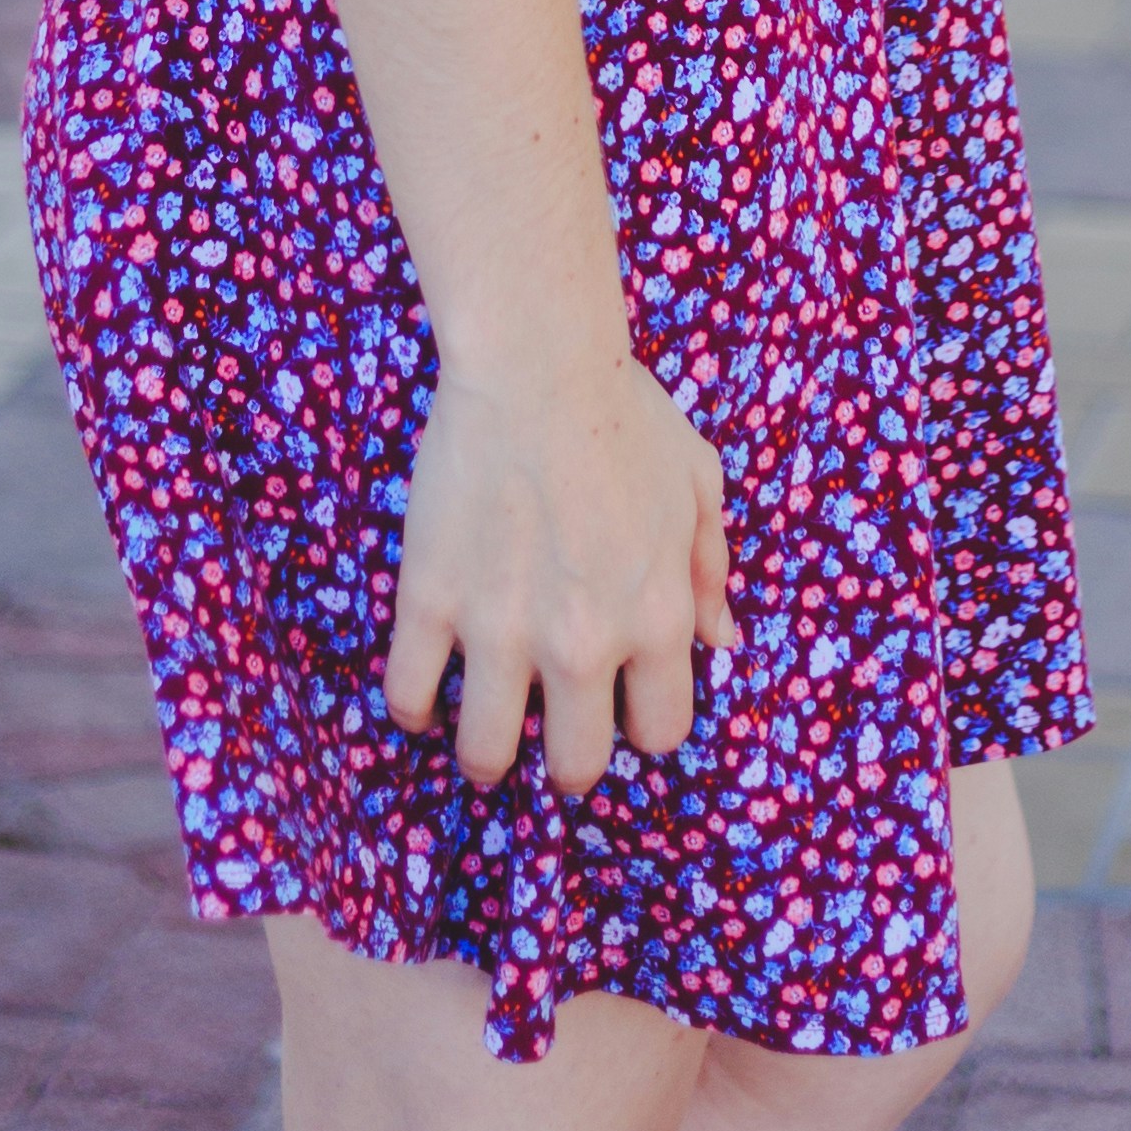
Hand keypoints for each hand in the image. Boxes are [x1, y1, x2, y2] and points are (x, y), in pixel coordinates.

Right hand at [383, 350, 733, 793]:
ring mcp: (502, 629)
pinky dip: (415, 704)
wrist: (536, 362)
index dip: (640, 724)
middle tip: (550, 727)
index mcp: (656, 620)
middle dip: (566, 760)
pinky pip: (409, 694)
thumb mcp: (698, 483)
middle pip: (575, 767)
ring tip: (485, 729)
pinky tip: (428, 689)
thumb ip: (711, 569)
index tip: (620, 704)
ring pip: (487, 753)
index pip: (660, 734)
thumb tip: (721, 641)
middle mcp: (584, 644)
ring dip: (488, 752)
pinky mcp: (432, 601)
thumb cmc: (624, 412)